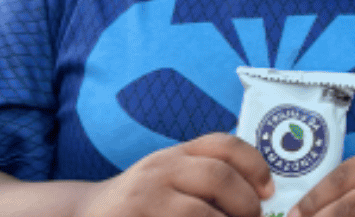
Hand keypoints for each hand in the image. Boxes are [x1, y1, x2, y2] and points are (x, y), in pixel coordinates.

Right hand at [79, 133, 273, 216]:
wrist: (85, 215)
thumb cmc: (143, 201)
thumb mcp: (171, 178)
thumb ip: (208, 177)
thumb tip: (262, 195)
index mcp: (176, 154)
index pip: (224, 145)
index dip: (255, 165)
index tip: (268, 191)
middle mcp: (160, 169)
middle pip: (218, 177)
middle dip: (246, 204)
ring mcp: (144, 198)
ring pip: (202, 213)